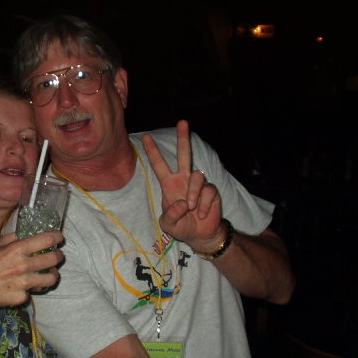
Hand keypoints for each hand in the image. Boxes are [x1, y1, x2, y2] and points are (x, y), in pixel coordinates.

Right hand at [0, 231, 63, 313]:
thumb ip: (11, 239)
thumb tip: (23, 234)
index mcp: (16, 250)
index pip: (47, 240)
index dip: (57, 237)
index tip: (59, 237)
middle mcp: (22, 266)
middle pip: (54, 259)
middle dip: (59, 255)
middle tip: (57, 255)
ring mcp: (23, 284)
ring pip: (51, 278)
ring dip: (52, 273)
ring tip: (48, 272)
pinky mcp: (21, 298)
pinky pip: (35, 290)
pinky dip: (34, 287)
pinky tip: (27, 285)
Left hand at [141, 120, 224, 252]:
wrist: (201, 235)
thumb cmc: (181, 226)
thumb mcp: (169, 225)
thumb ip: (171, 215)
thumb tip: (182, 203)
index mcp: (169, 184)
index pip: (159, 165)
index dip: (153, 151)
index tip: (146, 136)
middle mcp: (183, 179)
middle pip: (184, 155)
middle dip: (183, 138)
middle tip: (182, 122)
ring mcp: (198, 184)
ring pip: (197, 176)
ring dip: (194, 193)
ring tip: (192, 208)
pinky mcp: (211, 191)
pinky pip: (209, 191)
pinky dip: (205, 205)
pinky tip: (203, 214)